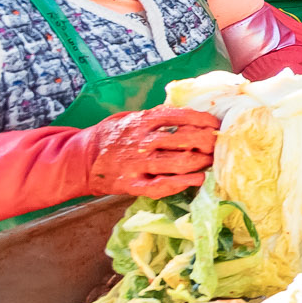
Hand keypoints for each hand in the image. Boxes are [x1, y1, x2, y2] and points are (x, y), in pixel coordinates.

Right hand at [81, 107, 220, 198]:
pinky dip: (181, 183)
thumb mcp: (133, 119)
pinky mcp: (130, 184)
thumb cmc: (116, 136)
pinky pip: (159, 186)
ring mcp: (136, 164)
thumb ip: (159, 118)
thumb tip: (194, 118)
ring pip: (176, 163)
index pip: (180, 116)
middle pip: (183, 140)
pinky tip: (196, 180)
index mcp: (142, 121)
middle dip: (207, 143)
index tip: (218, 125)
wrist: (82, 157)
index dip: (204, 121)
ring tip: (212, 162)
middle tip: (219, 146)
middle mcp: (141, 141)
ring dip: (200, 162)